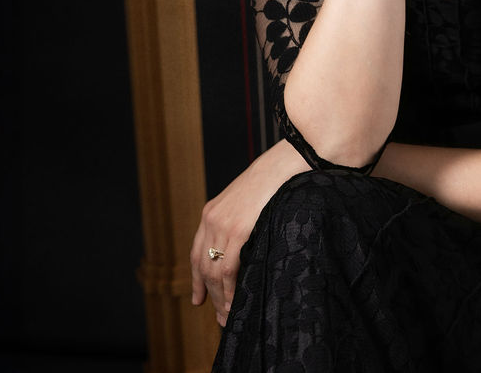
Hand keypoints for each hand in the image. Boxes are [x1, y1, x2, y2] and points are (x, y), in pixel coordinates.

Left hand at [190, 139, 307, 325]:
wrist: (284, 163)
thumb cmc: (272, 181)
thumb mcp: (246, 200)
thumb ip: (237, 220)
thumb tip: (240, 245)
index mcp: (211, 211)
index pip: (197, 252)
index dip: (196, 278)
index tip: (198, 298)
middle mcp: (211, 219)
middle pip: (203, 266)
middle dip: (209, 295)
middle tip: (219, 317)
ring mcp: (222, 225)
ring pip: (213, 272)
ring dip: (220, 298)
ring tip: (228, 317)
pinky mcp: (237, 230)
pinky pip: (227, 268)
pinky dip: (229, 290)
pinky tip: (235, 302)